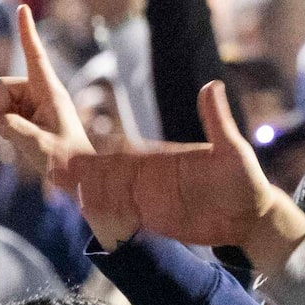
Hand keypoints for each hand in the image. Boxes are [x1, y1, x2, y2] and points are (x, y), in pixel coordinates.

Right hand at [0, 4, 108, 217]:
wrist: (77, 178)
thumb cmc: (66, 160)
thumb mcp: (39, 145)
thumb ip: (13, 128)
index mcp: (50, 91)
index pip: (35, 55)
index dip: (26, 32)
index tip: (22, 7)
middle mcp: (38, 93)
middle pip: (0, 85)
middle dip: (0, 105)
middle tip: (20, 129)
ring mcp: (29, 105)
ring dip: (2, 121)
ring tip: (27, 138)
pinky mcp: (23, 117)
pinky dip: (2, 129)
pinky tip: (22, 140)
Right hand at [55, 81, 304, 270]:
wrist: (251, 217)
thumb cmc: (245, 181)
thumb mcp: (233, 152)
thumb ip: (218, 122)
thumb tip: (211, 85)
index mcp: (161, 157)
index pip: (122, 154)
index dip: (99, 157)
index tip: (73, 156)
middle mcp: (149, 176)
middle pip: (107, 174)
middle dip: (82, 175)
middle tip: (54, 174)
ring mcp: (150, 198)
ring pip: (110, 195)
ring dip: (89, 195)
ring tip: (67, 197)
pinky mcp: (155, 219)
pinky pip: (123, 217)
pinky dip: (106, 217)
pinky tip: (89, 219)